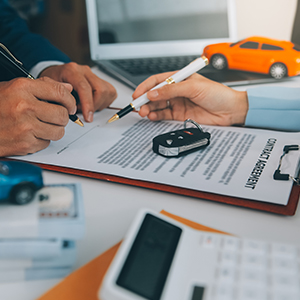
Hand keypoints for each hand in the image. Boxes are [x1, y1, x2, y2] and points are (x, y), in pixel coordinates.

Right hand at [0, 77, 76, 155]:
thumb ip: (43, 86)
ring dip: (54, 130)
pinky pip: (46, 143)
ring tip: (42, 125)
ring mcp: (25, 127)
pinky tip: (31, 134)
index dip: (70, 100)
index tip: (70, 105)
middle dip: (62, 117)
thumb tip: (68, 88)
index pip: (60, 92)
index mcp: (22, 88)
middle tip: (55, 117)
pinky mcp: (25, 143)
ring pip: (58, 131)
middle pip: (62, 114)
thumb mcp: (15, 88)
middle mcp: (24, 106)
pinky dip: (42, 140)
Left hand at [39, 62, 116, 121]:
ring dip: (99, 104)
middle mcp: (85, 71)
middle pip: (100, 90)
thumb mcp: (51, 92)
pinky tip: (94, 103)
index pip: (84, 88)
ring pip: (107, 92)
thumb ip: (60, 100)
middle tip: (84, 112)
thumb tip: (71, 112)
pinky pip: (110, 93)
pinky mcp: (101, 80)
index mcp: (71, 71)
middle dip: (94, 106)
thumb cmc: (53, 85)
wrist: (56, 76)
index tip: (88, 117)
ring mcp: (94, 75)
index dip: (88, 104)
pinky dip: (104, 102)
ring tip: (87, 107)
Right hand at [132, 72, 248, 125]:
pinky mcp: (180, 115)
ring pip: (158, 105)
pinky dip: (156, 115)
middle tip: (138, 106)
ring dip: (149, 108)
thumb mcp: (193, 87)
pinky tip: (152, 116)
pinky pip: (164, 115)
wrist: (230, 110)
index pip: (158, 81)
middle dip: (145, 100)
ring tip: (144, 112)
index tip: (137, 94)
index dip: (146, 86)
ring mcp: (178, 103)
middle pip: (155, 94)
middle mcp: (177, 91)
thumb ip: (172, 90)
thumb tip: (154, 93)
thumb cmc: (218, 94)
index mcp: (180, 79)